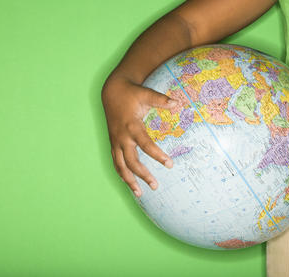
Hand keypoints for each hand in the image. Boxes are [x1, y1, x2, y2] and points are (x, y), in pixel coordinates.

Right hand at [102, 76, 177, 197]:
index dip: (157, 156)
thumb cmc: (131, 94)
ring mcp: (115, 142)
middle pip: (131, 162)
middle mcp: (122, 137)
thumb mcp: (146, 94)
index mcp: (132, 127)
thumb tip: (177, 103)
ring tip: (140, 193)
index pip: (146, 145)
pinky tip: (128, 183)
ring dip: (129, 180)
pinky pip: (116, 162)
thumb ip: (160, 100)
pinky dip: (121, 174)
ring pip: (120, 166)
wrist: (111, 92)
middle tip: (156, 186)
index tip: (170, 165)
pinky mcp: (112, 144)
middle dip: (143, 175)